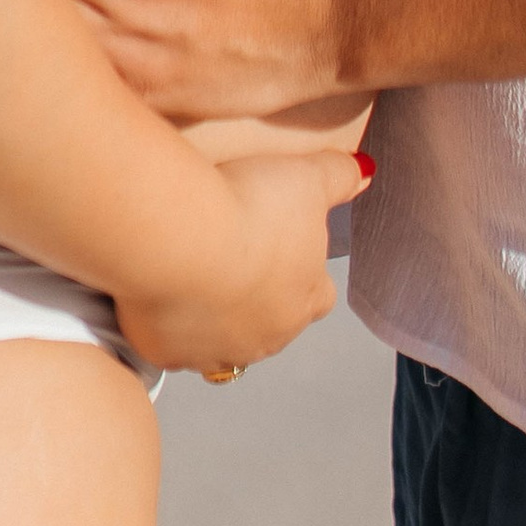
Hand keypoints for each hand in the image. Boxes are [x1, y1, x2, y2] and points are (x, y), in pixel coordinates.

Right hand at [112, 144, 369, 377]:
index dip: (305, 274)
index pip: (319, 297)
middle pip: (271, 326)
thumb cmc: (247, 210)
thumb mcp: (306, 177)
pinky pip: (171, 347)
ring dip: (213, 320)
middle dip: (257, 301)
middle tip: (233, 259)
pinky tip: (159, 295)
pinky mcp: (167, 352)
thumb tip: (366, 173)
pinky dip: (167, 327)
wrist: (180, 239)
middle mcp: (265, 338)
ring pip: (221, 345)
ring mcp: (214, 351)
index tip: (284, 249)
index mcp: (304, 300)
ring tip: (194, 280)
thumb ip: (339, 177)